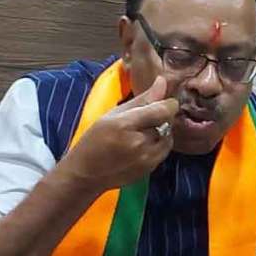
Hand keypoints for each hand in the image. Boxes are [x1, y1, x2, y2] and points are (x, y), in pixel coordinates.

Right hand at [57, 76, 177, 191]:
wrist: (86, 174)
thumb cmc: (94, 140)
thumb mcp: (112, 114)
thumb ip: (141, 99)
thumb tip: (162, 81)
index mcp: (125, 125)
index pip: (161, 110)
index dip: (169, 103)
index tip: (165, 101)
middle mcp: (138, 143)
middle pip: (167, 122)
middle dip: (163, 117)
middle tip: (149, 116)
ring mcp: (146, 159)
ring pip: (168, 137)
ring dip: (163, 131)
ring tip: (145, 130)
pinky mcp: (149, 169)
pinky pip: (164, 151)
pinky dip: (159, 144)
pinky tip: (144, 143)